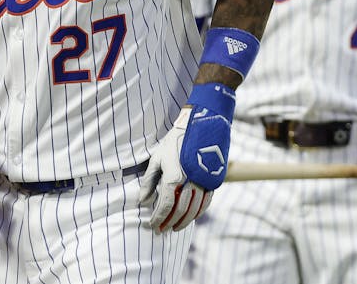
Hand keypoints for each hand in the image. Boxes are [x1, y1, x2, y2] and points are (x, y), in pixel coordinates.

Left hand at [138, 83, 234, 231]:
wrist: (200, 125)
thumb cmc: (174, 141)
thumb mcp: (157, 158)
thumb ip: (149, 181)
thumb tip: (143, 201)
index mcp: (174, 176)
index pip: (164, 205)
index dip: (158, 218)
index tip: (152, 226)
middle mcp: (190, 182)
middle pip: (179, 211)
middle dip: (169, 223)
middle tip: (162, 231)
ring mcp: (204, 182)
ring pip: (194, 210)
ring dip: (184, 221)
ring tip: (175, 227)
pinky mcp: (214, 181)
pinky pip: (206, 203)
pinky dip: (198, 213)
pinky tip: (190, 217)